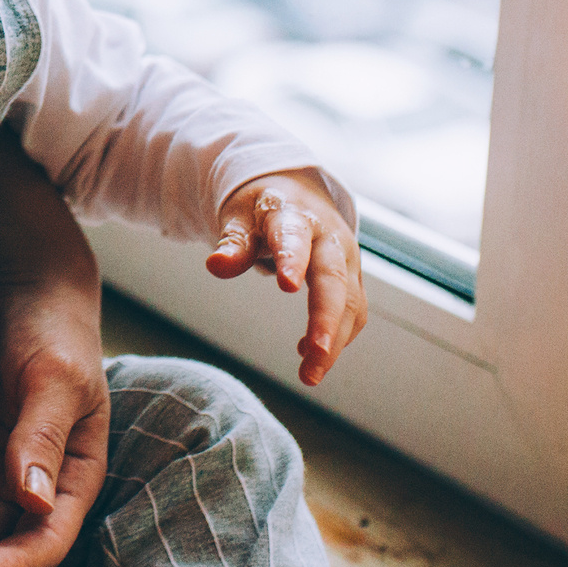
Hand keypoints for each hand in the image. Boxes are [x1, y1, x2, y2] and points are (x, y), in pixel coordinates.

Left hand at [206, 169, 365, 384]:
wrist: (295, 192)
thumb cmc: (262, 206)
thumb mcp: (240, 216)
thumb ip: (233, 243)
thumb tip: (215, 265)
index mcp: (295, 215)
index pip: (294, 237)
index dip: (291, 259)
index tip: (286, 286)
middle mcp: (329, 238)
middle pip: (334, 279)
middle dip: (326, 319)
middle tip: (315, 355)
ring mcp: (346, 260)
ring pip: (350, 302)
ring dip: (334, 340)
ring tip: (310, 374)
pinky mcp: (352, 278)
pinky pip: (352, 310)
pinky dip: (337, 335)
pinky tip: (310, 354)